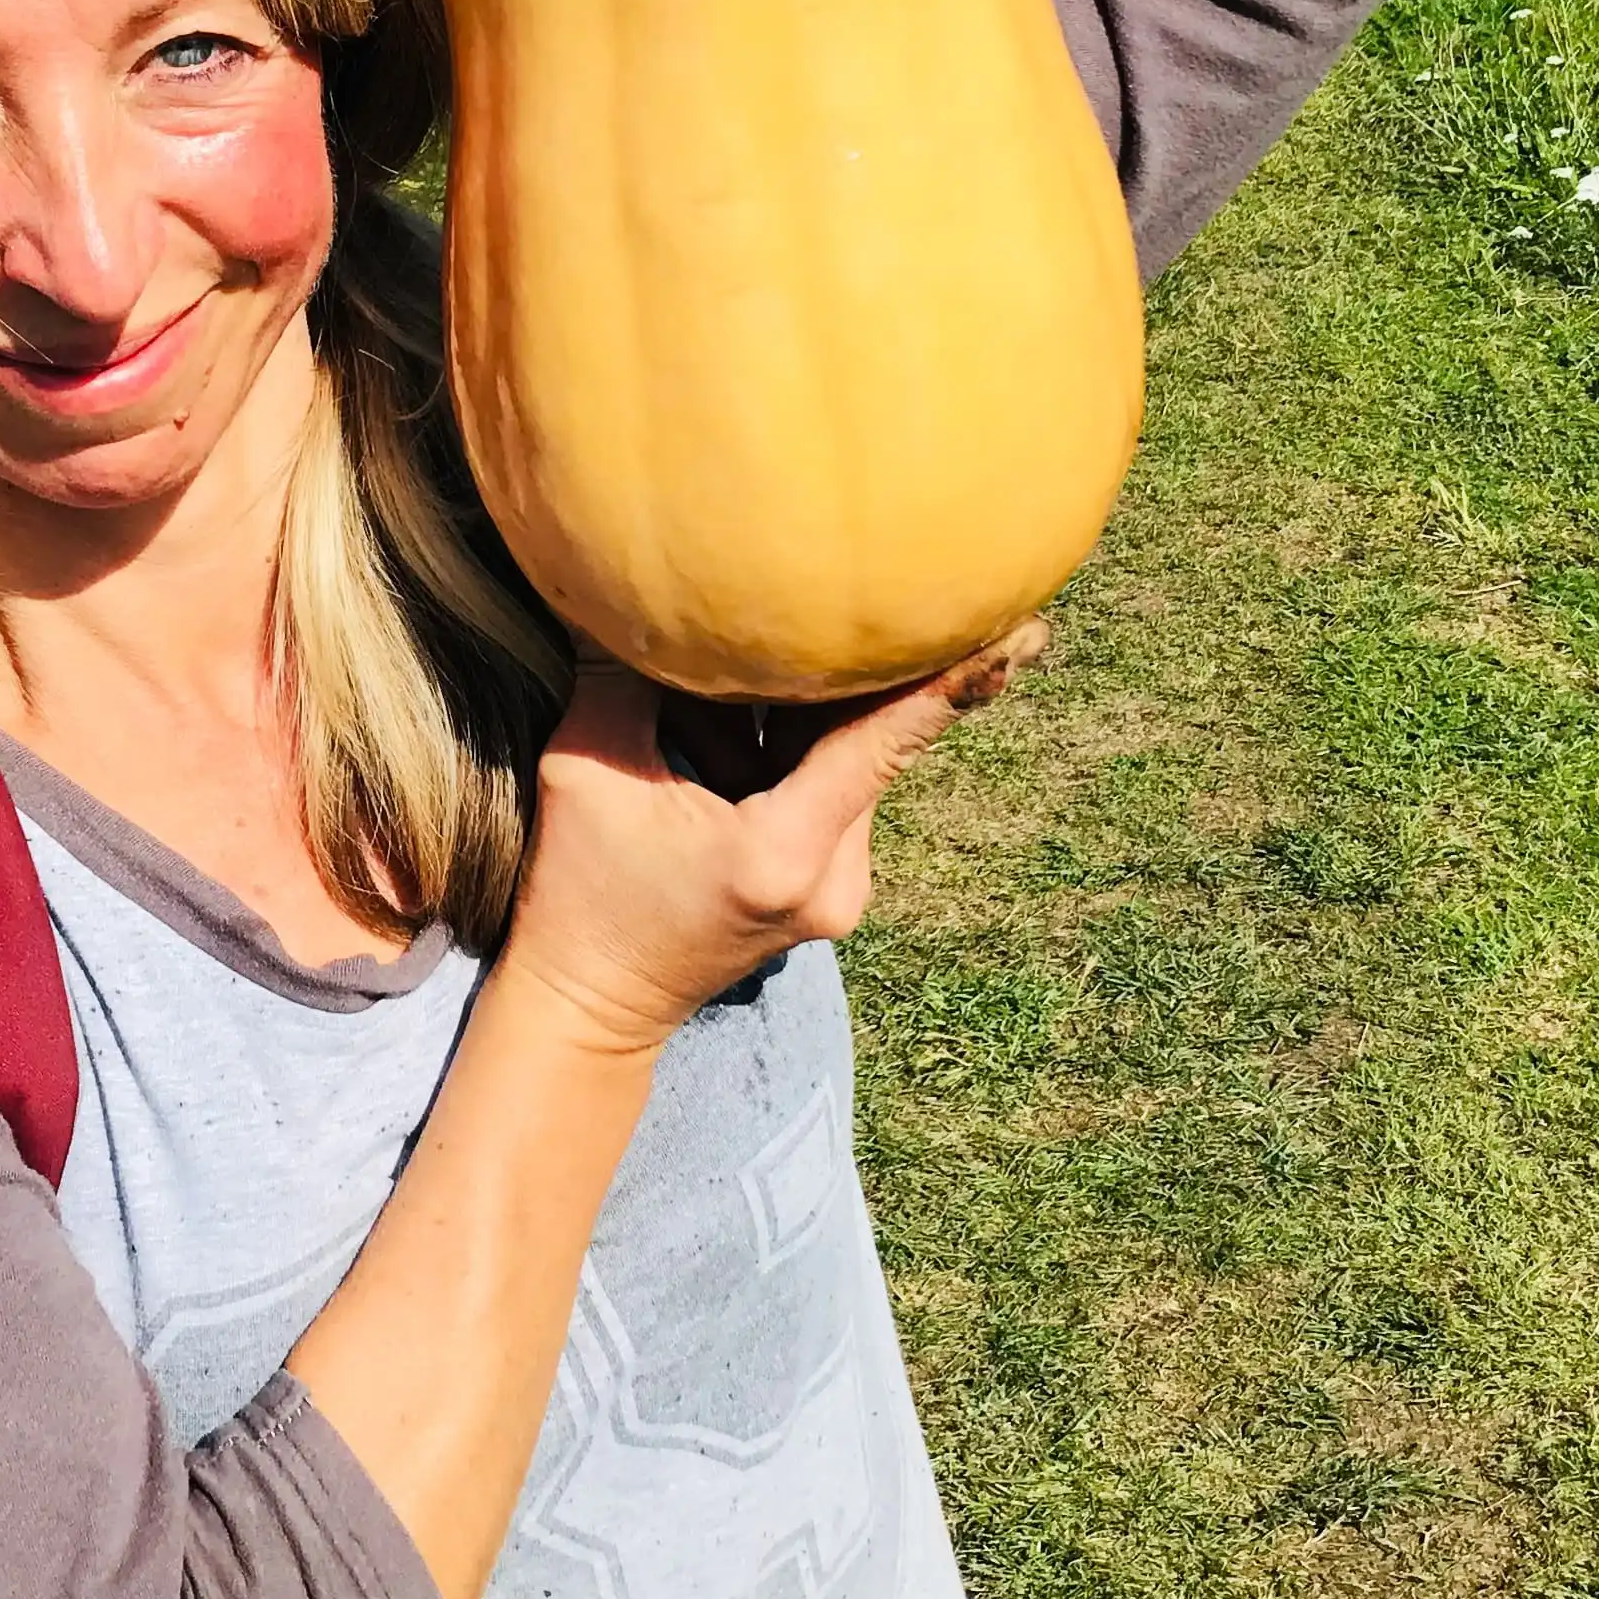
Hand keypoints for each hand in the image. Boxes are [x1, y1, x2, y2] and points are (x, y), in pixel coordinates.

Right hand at [502, 621, 1049, 1057]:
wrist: (591, 1010)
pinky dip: (786, 753)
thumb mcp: (586, 770)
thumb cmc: (576, 892)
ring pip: (846, 763)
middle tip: (827, 597)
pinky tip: (713, 747)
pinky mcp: (829, 891)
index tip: (1022, 629)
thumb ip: (622, 675)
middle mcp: (836, 878)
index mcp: (785, 851)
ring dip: (796, 715)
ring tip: (713, 703)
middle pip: (866, 740)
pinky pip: (826, 791)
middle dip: (836, 672)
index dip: (954, 681)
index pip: (886, 743)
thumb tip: (641, 588)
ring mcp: (840, 891)